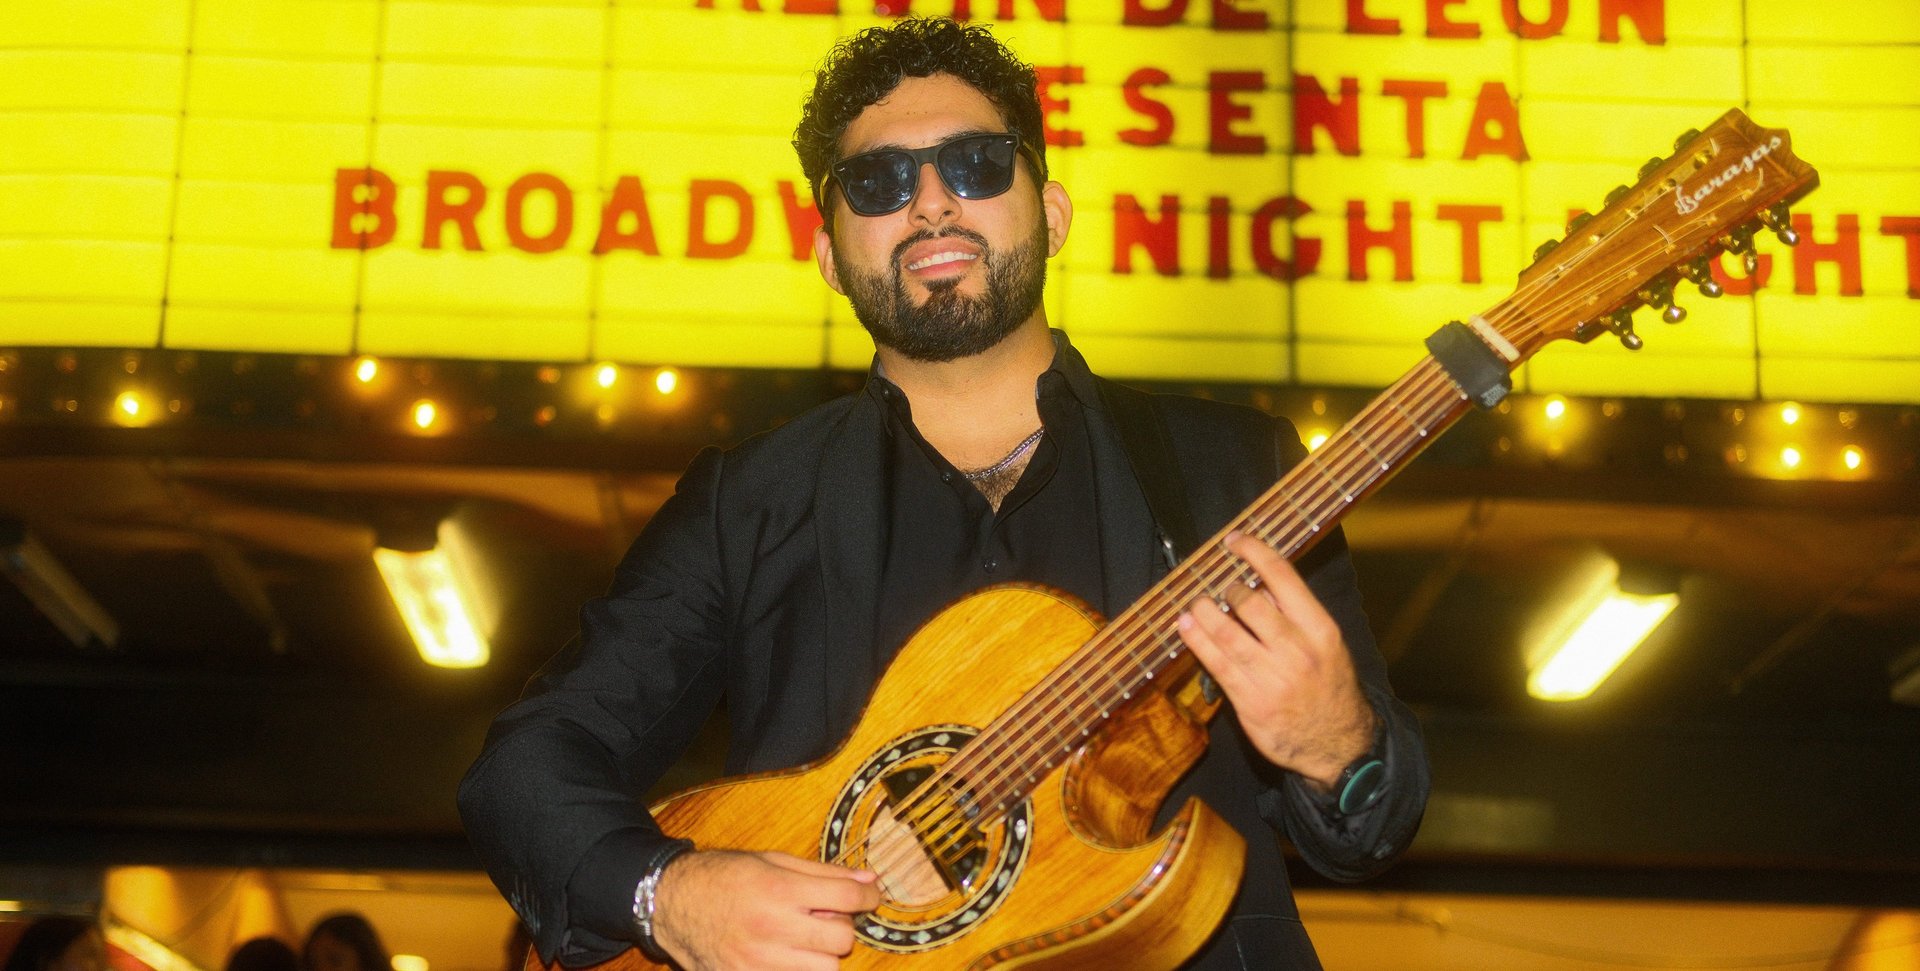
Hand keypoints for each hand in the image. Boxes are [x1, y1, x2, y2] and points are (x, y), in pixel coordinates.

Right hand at [653, 849, 881, 969]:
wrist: (672, 902)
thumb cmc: (723, 875)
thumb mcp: (773, 861)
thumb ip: (824, 873)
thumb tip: (869, 881)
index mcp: (779, 890)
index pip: (847, 899)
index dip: (868, 897)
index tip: (869, 896)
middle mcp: (772, 928)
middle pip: (842, 940)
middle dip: (841, 926)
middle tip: (824, 916)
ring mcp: (759, 962)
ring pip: (825, 969)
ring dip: (822, 952)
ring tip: (802, 936)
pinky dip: (798, 968)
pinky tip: (786, 952)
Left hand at [1175, 531, 1376, 789]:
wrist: (1338, 743)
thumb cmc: (1329, 686)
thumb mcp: (1326, 646)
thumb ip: (1295, 614)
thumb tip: (1260, 582)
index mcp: (1321, 629)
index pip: (1284, 578)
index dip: (1255, 552)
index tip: (1235, 540)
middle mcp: (1297, 650)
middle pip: (1250, 603)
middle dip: (1228, 589)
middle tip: (1221, 588)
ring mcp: (1273, 678)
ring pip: (1227, 632)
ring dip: (1204, 611)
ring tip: (1194, 603)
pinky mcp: (1251, 702)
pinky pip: (1216, 664)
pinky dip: (1197, 641)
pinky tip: (1185, 627)